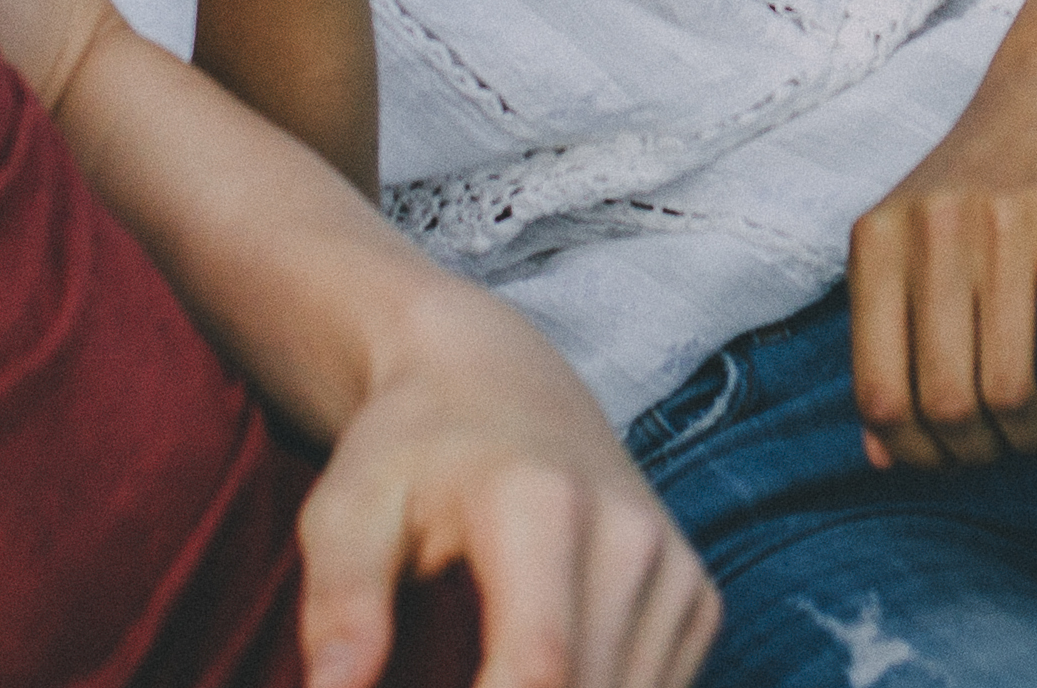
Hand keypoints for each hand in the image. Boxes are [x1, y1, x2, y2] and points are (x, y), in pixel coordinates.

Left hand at [294, 301, 718, 687]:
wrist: (497, 379)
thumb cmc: (407, 452)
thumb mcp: (346, 512)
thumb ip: (341, 607)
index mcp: (542, 509)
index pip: (538, 671)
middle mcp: (630, 537)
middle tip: (444, 679)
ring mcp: (673, 570)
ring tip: (478, 674)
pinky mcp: (696, 598)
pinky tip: (524, 683)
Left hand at [848, 37, 1036, 470]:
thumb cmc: (991, 169)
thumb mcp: (920, 237)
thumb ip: (892, 334)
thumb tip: (882, 453)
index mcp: (877, 242)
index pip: (876, 391)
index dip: (913, 450)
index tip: (950, 459)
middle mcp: (929, 231)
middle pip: (943, 400)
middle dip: (978, 452)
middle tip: (1005, 451)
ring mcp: (999, 223)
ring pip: (1005, 385)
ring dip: (1029, 435)